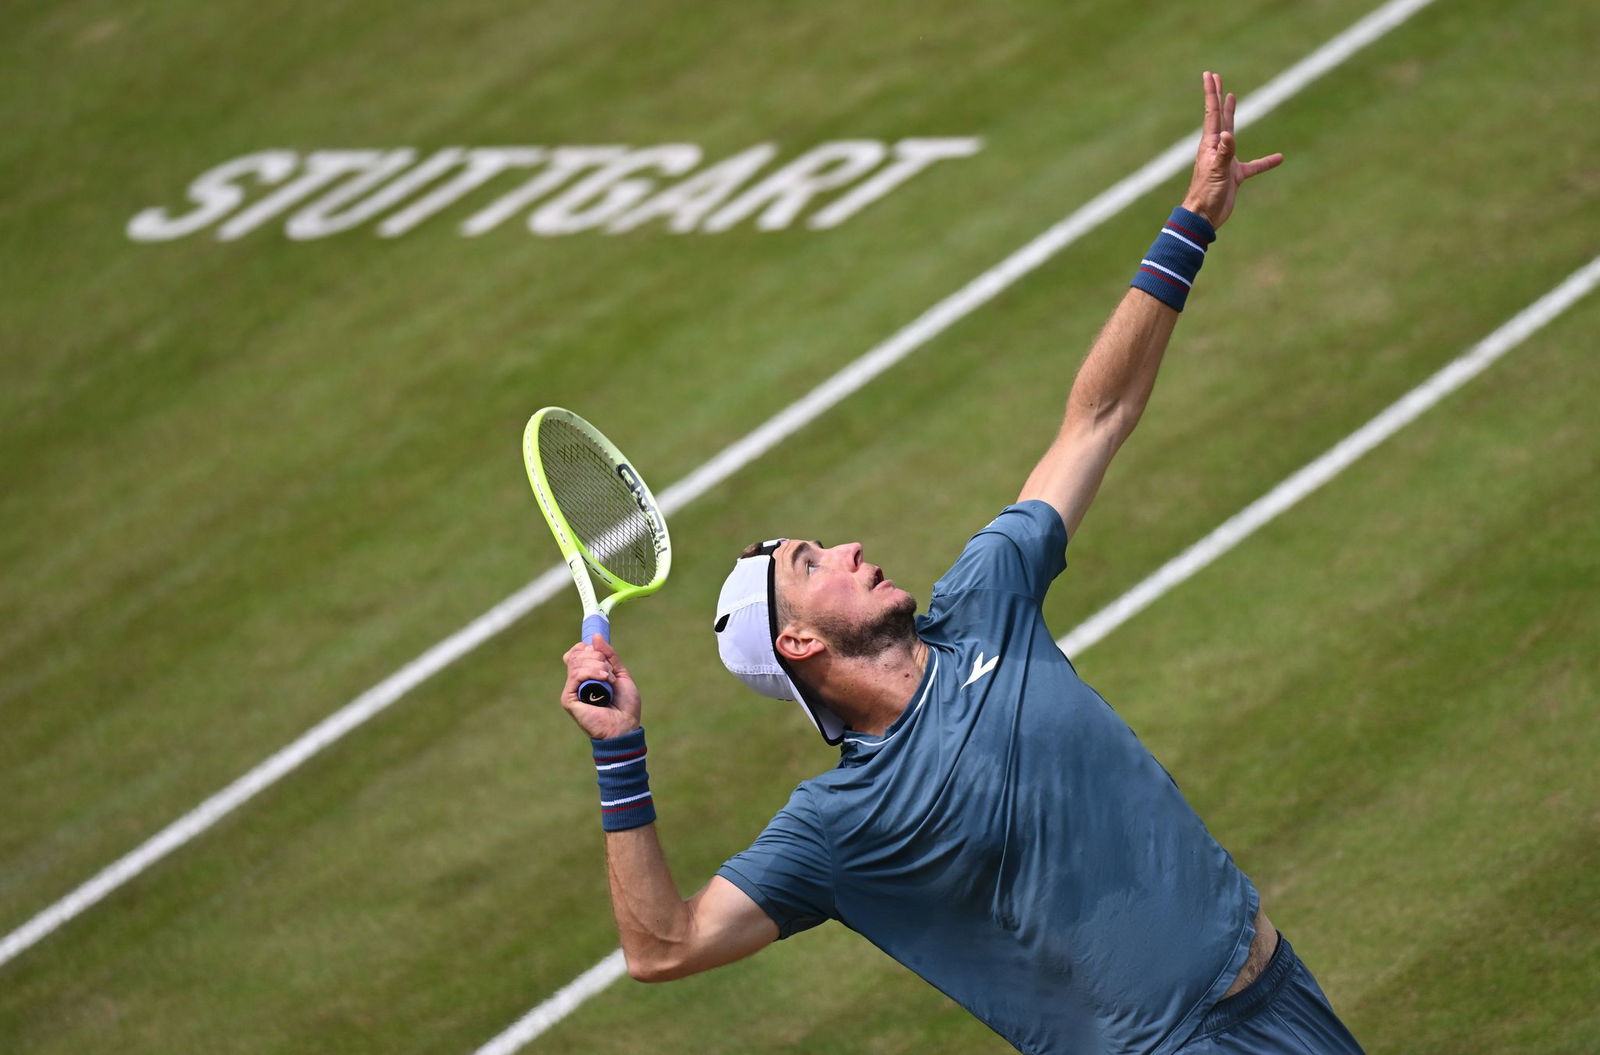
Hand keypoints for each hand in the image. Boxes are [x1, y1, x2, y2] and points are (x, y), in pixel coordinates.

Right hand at [560, 635, 642, 739]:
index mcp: (586, 676)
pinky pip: (575, 675)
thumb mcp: (620, 674)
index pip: (575, 652)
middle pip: (576, 654)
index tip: (601, 652)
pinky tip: (604, 680)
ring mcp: (571, 690)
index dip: (586, 647)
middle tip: (609, 671)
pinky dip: (592, 672)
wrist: (625, 726)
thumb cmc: (625, 705)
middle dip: (597, 656)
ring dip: (598, 665)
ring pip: (576, 662)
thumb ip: (609, 655)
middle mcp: (576, 682)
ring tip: (609, 679)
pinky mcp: (569, 699)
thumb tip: (595, 636)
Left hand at [1181, 71, 1282, 228]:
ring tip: (1233, 98)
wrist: (1203, 218)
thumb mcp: (1216, 172)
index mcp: (1210, 145)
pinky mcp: (1234, 175)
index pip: (1212, 113)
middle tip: (1216, 78)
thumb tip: (1228, 134)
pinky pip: (1253, 166)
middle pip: (1219, 117)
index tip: (1210, 75)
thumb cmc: (1206, 195)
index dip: (1212, 93)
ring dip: (1232, 115)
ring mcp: (1225, 161)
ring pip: (1232, 133)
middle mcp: (1217, 148)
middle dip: (1218, 97)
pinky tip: (1279, 158)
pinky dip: (1265, 162)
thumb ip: (1223, 153)